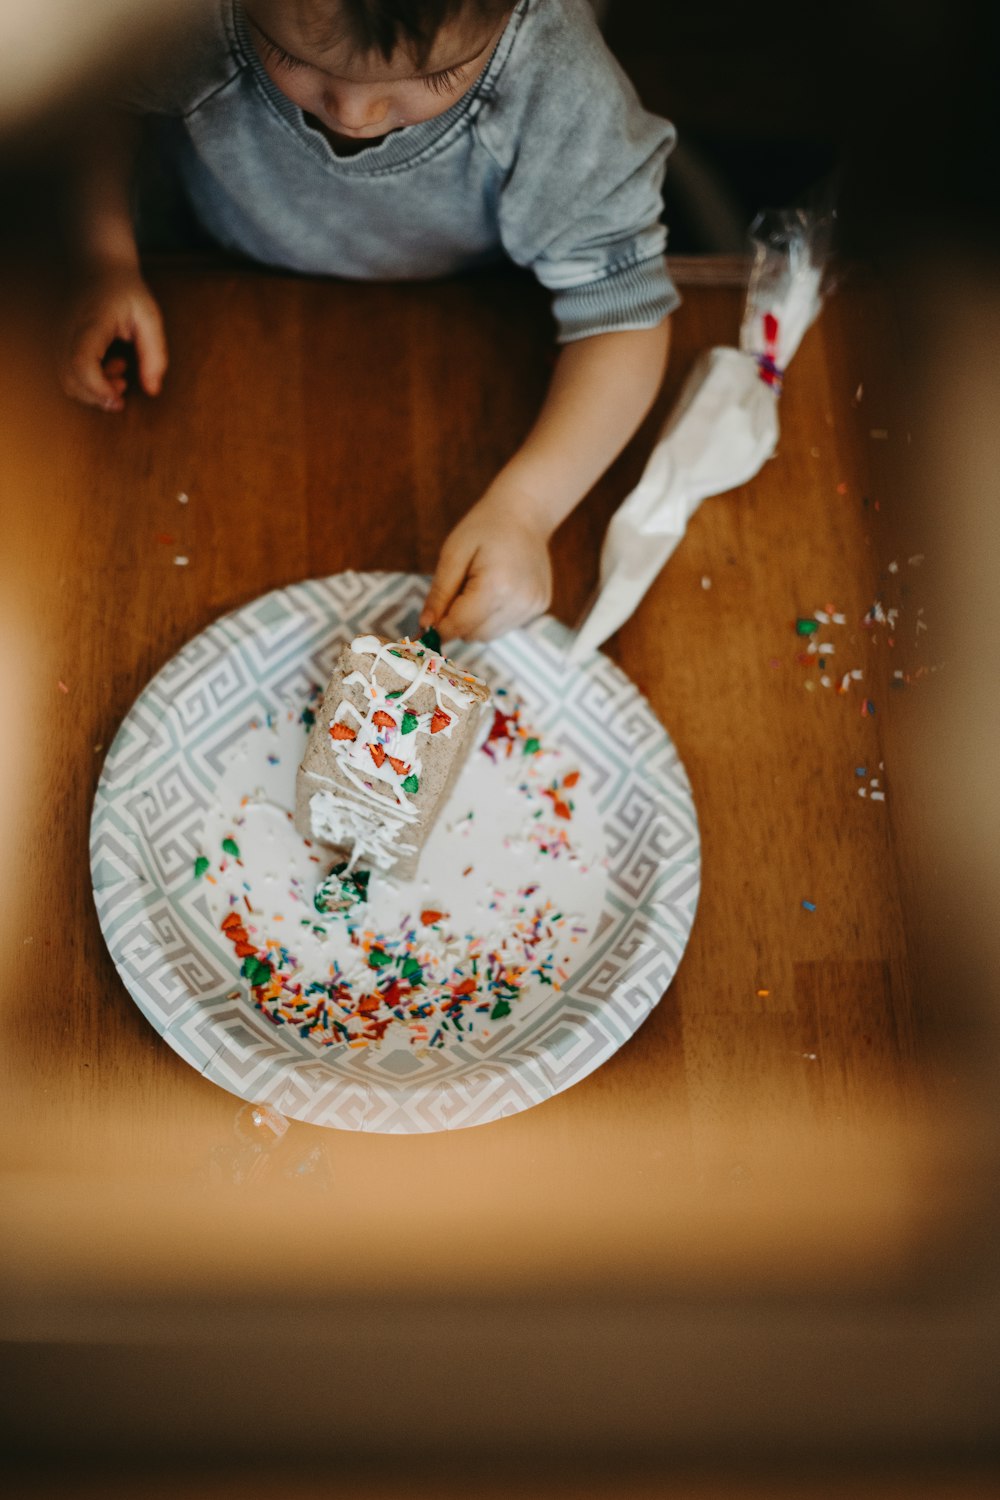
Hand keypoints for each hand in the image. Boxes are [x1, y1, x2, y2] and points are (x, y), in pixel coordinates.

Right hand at [59, 266, 167, 410]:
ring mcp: (61, 338)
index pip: (82, 362)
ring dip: (94, 391)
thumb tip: (152, 390)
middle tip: (125, 386)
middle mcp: (69, 332)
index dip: (98, 388)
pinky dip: (88, 382)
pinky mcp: (61, 344)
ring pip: (67, 381)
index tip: (119, 396)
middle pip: (71, 379)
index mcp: (92, 322)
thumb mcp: (149, 317)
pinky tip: (110, 367)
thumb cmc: (126, 291)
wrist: (99, 268)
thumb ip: (154, 353)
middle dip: (99, 396)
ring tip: (120, 371)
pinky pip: (68, 374)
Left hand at [420, 484, 552, 641]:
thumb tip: (425, 626)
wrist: (525, 511)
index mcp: (497, 586)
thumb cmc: (484, 527)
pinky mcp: (540, 605)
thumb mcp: (453, 554)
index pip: (460, 626)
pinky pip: (506, 625)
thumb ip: (439, 593)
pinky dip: (494, 615)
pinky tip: (497, 587)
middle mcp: (520, 601)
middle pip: (475, 635)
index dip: (439, 629)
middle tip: (457, 592)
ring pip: (490, 635)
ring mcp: (533, 605)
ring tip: (479, 587)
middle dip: (458, 622)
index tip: (425, 625)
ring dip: (476, 621)